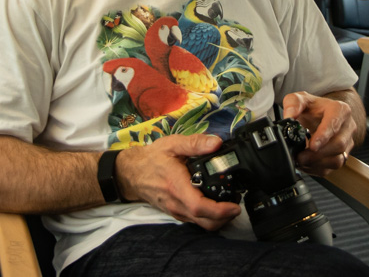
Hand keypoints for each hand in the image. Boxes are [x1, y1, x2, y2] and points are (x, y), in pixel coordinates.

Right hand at [116, 134, 240, 230]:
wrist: (131, 173)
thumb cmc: (152, 158)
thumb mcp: (172, 144)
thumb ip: (195, 143)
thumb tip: (216, 143)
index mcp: (176, 186)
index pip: (199, 206)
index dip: (220, 210)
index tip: (235, 206)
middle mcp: (176, 203)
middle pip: (205, 222)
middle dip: (226, 218)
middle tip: (236, 204)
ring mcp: (176, 210)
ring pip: (201, 225)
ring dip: (219, 219)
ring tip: (229, 204)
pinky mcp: (176, 213)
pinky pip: (195, 221)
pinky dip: (209, 218)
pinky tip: (215, 204)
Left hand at [283, 91, 356, 176]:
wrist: (320, 115)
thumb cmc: (313, 108)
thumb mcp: (300, 98)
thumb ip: (293, 103)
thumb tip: (289, 116)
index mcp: (340, 110)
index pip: (335, 123)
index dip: (324, 136)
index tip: (312, 145)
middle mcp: (348, 127)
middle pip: (339, 144)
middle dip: (318, 153)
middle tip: (301, 156)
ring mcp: (347, 143)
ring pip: (337, 159)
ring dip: (317, 163)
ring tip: (301, 160)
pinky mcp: (342, 156)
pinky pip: (333, 168)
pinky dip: (317, 168)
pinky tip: (306, 164)